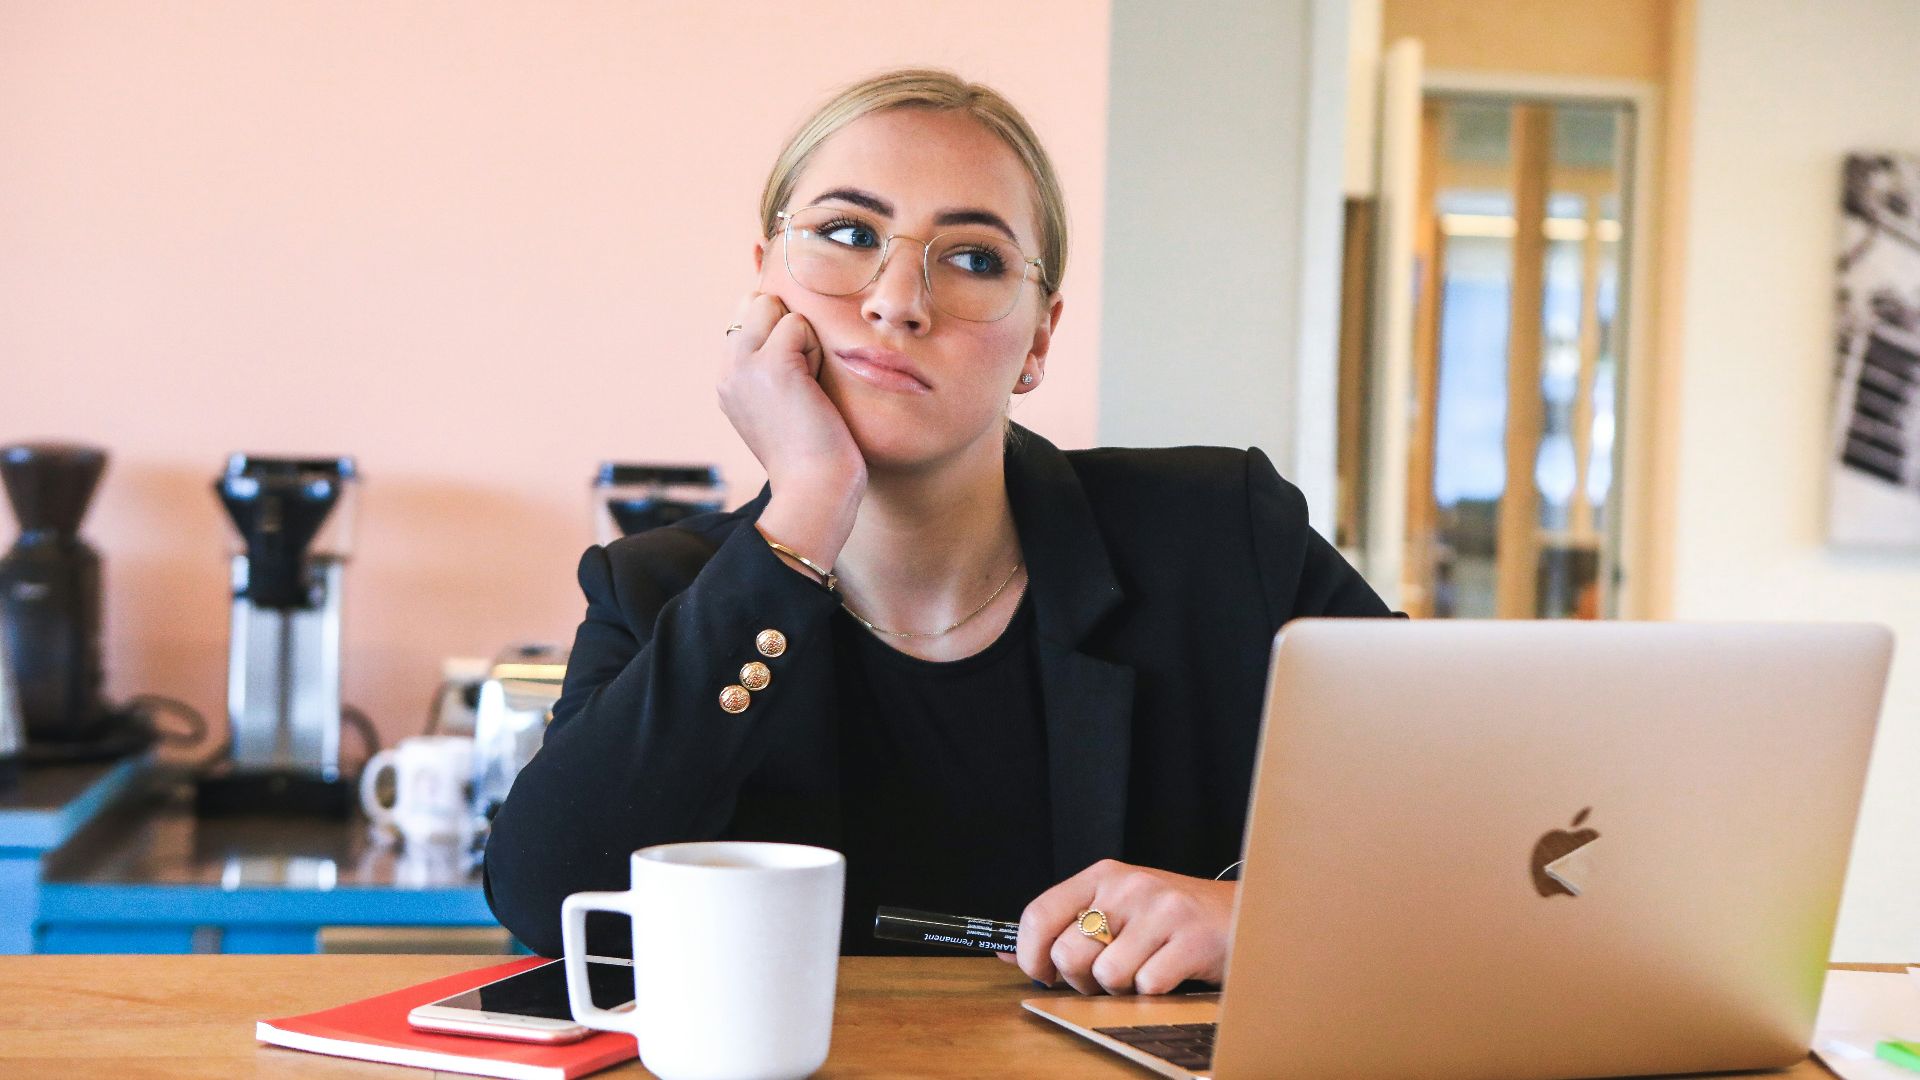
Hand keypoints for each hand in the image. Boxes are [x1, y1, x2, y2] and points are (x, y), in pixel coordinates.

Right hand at [717, 292, 865, 564]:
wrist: (814, 490)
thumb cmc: (813, 454)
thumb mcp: (780, 404)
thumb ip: (772, 366)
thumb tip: (791, 324)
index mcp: (727, 380)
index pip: (746, 316)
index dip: (779, 331)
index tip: (795, 377)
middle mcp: (727, 370)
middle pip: (755, 302)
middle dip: (788, 327)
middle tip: (803, 379)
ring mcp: (743, 365)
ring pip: (774, 306)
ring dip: (804, 339)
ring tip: (808, 385)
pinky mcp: (770, 364)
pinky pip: (798, 324)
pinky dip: (815, 349)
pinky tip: (813, 388)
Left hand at [999, 859, 1235, 995]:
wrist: (1249, 913)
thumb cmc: (1173, 919)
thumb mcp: (1118, 908)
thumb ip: (1066, 926)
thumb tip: (1005, 955)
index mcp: (1104, 875)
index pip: (1039, 913)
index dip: (1030, 954)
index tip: (1043, 974)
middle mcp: (1129, 886)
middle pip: (1069, 952)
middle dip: (1082, 980)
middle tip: (1105, 977)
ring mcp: (1162, 911)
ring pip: (1108, 975)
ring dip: (1122, 989)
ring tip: (1143, 972)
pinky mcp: (1193, 940)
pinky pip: (1148, 986)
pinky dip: (1154, 993)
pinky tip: (1171, 975)